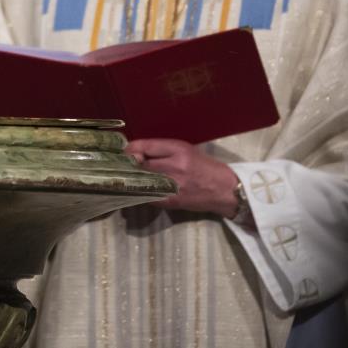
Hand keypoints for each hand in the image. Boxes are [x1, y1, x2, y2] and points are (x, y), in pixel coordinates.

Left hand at [124, 138, 240, 216]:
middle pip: (141, 164)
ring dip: (133, 179)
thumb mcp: (187, 150)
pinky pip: (149, 196)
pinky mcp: (173, 201)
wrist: (225, 190)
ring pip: (143, 180)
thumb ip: (163, 151)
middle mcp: (175, 165)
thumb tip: (137, 152)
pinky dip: (141, 192)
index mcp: (179, 149)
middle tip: (122, 165)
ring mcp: (173, 184)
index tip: (124, 151)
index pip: (146, 146)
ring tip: (128, 177)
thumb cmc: (205, 167)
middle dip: (130, 164)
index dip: (131, 149)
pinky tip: (138, 190)